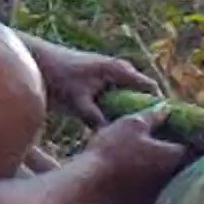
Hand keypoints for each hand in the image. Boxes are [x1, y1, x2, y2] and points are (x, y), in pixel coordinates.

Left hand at [31, 43, 156, 128]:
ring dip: (132, 115)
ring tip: (135, 138)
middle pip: (143, 96)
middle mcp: (120, 71)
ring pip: (130, 99)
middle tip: (150, 139)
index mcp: (119, 70)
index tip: (164, 129)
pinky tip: (117, 132)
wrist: (38, 63)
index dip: (160, 107)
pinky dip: (120, 113)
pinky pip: (119, 100)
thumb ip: (95, 119)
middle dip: (147, 115)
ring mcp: (112, 77)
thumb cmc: (58, 77)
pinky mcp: (102, 84)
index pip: (151, 88)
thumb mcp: (78, 102)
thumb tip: (110, 137)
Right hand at [83, 109, 186, 203]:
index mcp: (173, 156)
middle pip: (183, 166)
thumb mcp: (132, 123)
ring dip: (164, 172)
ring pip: (168, 181)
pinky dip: (150, 185)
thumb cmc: (111, 148)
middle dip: (178, 156)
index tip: (181, 132)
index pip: (193, 146)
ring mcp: (158, 195)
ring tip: (150, 159)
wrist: (87, 180)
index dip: (189, 138)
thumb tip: (168, 108)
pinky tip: (138, 175)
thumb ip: (154, 115)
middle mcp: (170, 179)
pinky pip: (153, 193)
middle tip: (166, 145)